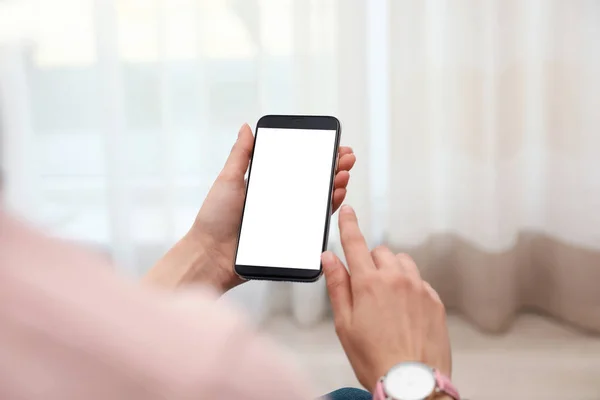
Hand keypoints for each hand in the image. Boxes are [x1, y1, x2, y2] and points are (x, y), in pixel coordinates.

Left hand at [146, 123, 355, 292]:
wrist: (211, 256)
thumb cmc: (214, 220)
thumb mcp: (228, 180)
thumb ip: (240, 155)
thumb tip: (246, 128)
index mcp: (265, 186)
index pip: (296, 166)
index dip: (315, 156)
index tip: (331, 146)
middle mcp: (278, 201)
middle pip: (311, 181)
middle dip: (332, 167)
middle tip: (346, 157)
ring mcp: (286, 219)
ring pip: (317, 200)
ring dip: (334, 184)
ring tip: (344, 173)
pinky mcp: (291, 237)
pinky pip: (314, 222)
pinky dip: (328, 207)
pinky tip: (336, 195)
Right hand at [322, 205, 450, 392]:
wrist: (412, 384)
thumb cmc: (375, 359)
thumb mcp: (345, 324)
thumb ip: (337, 286)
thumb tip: (329, 259)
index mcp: (369, 284)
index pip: (355, 243)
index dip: (349, 224)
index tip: (347, 211)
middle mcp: (396, 279)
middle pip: (380, 252)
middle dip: (369, 262)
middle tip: (364, 288)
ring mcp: (419, 288)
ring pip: (402, 263)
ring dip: (391, 271)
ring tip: (386, 298)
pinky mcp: (434, 301)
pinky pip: (420, 281)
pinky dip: (409, 287)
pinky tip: (404, 311)